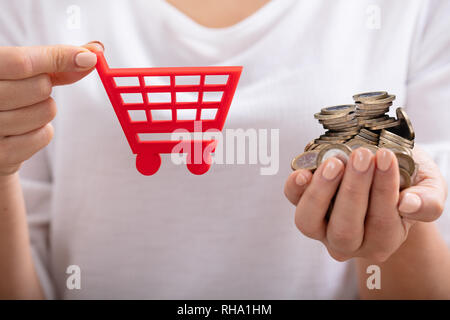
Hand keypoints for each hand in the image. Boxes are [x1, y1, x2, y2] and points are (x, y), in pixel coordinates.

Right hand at [0, 41, 103, 175]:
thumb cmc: (8, 96)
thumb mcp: (24, 72)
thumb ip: (55, 60)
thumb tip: (92, 53)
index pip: (21, 62)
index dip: (59, 58)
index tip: (89, 58)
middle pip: (40, 88)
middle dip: (45, 88)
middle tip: (27, 92)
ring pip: (46, 112)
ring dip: (43, 111)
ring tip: (22, 111)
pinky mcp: (0, 155)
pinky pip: (43, 136)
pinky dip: (41, 132)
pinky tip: (22, 130)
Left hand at [284, 146, 447, 261]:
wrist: (381, 171)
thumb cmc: (406, 183)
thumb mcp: (428, 188)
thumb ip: (428, 202)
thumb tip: (408, 205)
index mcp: (382, 240)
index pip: (382, 224)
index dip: (383, 191)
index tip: (385, 157)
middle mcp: (348, 241)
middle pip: (344, 230)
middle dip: (353, 191)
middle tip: (362, 156)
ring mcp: (321, 226)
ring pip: (310, 222)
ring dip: (321, 191)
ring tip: (335, 162)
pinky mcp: (303, 203)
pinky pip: (292, 200)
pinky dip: (295, 188)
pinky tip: (304, 171)